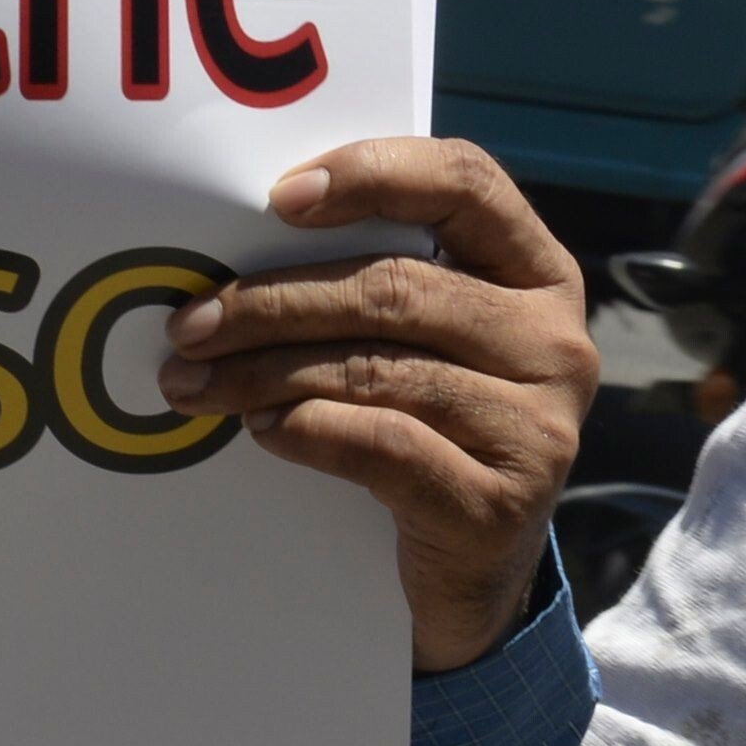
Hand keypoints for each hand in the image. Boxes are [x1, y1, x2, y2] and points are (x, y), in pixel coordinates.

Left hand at [157, 138, 592, 671]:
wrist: (478, 571)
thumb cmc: (432, 426)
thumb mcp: (428, 342)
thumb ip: (377, 282)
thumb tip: (237, 247)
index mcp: (538, 271)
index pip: (466, 182)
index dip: (371, 173)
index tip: (277, 198)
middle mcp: (554, 339)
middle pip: (396, 287)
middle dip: (273, 302)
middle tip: (190, 324)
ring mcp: (539, 425)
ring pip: (378, 369)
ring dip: (266, 373)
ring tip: (199, 382)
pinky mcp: (502, 505)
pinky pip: (383, 446)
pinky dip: (307, 430)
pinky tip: (260, 429)